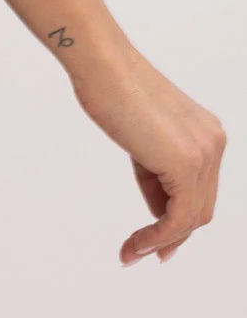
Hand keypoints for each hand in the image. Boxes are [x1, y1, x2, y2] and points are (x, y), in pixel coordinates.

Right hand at [69, 49, 225, 264]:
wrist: (102, 65)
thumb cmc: (111, 89)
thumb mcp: (142, 137)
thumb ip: (157, 171)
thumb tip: (159, 211)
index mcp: (207, 133)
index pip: (199, 190)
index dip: (178, 220)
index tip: (154, 243)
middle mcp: (214, 143)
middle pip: (201, 208)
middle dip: (172, 236)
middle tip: (141, 252)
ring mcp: (204, 154)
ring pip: (192, 218)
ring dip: (161, 241)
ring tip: (131, 252)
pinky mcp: (186, 165)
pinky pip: (179, 218)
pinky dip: (158, 237)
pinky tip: (136, 245)